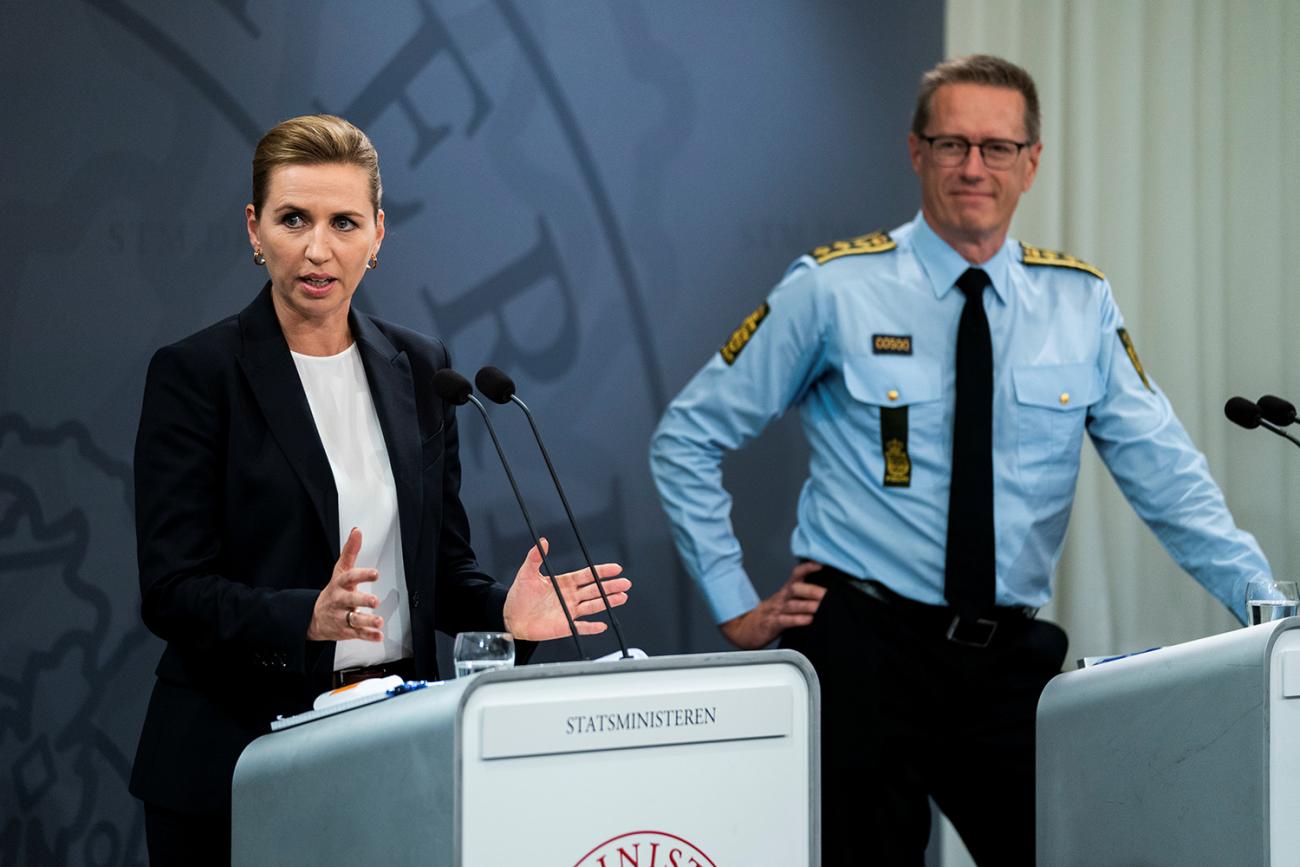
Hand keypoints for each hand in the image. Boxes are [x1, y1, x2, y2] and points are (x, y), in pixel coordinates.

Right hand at [307, 528, 384, 641]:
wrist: (313, 617)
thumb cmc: (334, 590)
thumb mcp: (340, 570)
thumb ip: (350, 552)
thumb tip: (357, 531)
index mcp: (339, 585)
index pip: (349, 578)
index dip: (362, 575)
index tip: (375, 573)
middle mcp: (340, 601)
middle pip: (350, 600)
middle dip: (361, 601)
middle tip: (374, 601)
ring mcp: (341, 617)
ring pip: (354, 620)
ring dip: (367, 622)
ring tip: (378, 621)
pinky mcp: (345, 631)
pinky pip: (357, 634)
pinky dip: (368, 636)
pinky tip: (378, 636)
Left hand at [503, 538, 631, 640]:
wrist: (511, 616)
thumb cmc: (519, 595)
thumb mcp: (526, 573)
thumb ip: (535, 557)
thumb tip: (542, 541)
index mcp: (564, 582)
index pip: (587, 575)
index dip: (602, 572)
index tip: (616, 568)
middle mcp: (570, 596)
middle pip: (595, 590)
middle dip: (610, 586)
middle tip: (625, 583)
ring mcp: (569, 611)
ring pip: (593, 606)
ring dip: (607, 602)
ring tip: (622, 597)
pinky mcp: (565, 626)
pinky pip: (581, 627)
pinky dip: (591, 627)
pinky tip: (602, 625)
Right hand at [719, 561, 826, 648]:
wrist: (746, 629)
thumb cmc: (771, 616)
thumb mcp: (784, 603)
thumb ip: (802, 598)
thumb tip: (824, 595)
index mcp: (785, 592)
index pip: (796, 575)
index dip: (807, 568)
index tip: (820, 564)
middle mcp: (781, 599)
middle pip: (795, 589)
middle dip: (812, 590)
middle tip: (826, 594)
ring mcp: (776, 611)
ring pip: (792, 605)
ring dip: (808, 605)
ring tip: (820, 606)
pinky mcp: (772, 624)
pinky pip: (786, 620)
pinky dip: (798, 619)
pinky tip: (809, 620)